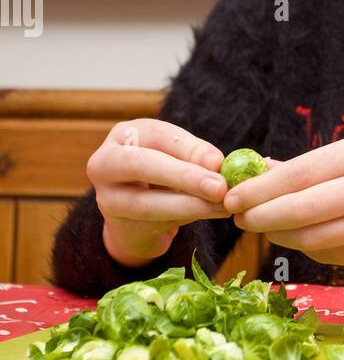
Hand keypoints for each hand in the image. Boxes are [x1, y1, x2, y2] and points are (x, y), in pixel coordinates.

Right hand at [87, 118, 229, 265]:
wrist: (137, 219)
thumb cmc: (162, 178)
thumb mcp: (176, 160)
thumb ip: (193, 160)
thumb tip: (218, 165)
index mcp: (124, 135)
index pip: (156, 134)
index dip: (187, 147)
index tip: (218, 162)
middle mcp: (105, 162)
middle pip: (139, 164)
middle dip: (183, 176)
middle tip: (219, 188)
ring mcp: (106, 197)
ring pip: (145, 202)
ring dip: (190, 205)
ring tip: (222, 205)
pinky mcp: (117, 226)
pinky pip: (154, 222)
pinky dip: (187, 218)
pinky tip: (213, 214)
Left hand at [222, 135, 343, 265]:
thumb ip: (316, 165)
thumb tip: (262, 169)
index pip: (301, 173)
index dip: (261, 188)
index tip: (232, 195)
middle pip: (302, 209)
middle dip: (263, 215)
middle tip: (239, 216)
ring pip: (313, 238)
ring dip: (282, 236)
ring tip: (266, 227)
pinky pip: (331, 255)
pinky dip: (309, 248)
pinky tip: (302, 238)